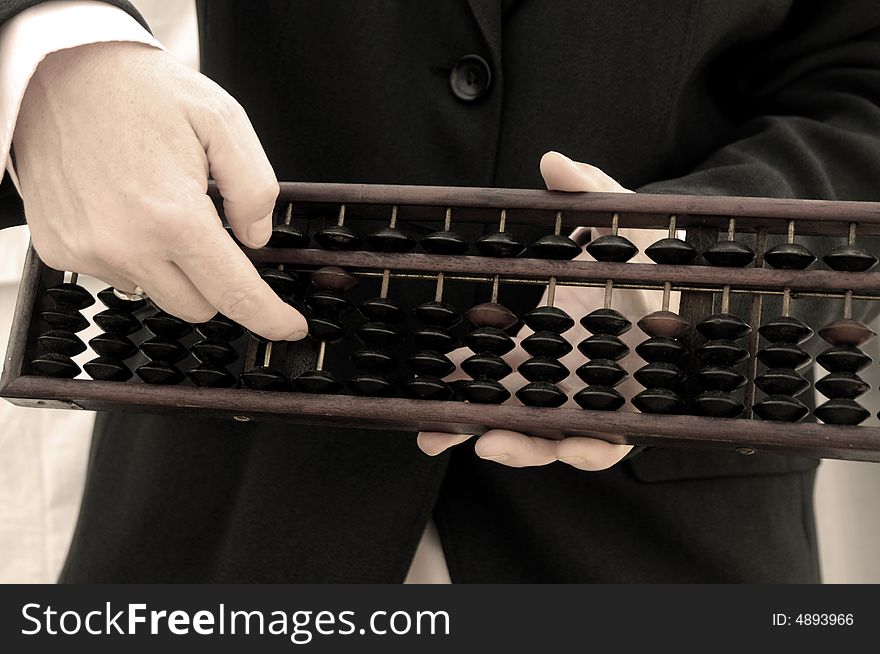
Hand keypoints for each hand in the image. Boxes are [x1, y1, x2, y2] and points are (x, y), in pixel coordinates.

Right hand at [13, 42, 305, 339]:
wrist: (56, 70)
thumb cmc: (138, 90)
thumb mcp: (222, 120)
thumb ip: (254, 187)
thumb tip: (256, 238)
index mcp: (173, 217)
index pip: (234, 292)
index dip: (269, 317)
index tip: (289, 327)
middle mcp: (126, 245)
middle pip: (198, 306)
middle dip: (217, 281)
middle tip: (211, 230)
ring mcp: (87, 252)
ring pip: (156, 294)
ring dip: (173, 268)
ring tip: (160, 208)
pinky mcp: (59, 250)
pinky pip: (116, 275)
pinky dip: (132, 255)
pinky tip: (126, 210)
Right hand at [418, 151, 664, 469]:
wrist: (707, 278)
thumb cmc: (654, 255)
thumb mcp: (621, 221)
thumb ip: (590, 192)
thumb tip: (553, 160)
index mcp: (550, 337)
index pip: (495, 366)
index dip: (463, 381)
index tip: (425, 393)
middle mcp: (568, 376)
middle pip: (511, 411)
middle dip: (470, 425)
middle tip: (434, 433)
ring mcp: (601, 399)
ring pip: (550, 437)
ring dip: (517, 446)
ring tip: (491, 444)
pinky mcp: (642, 414)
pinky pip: (611, 442)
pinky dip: (590, 449)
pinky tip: (576, 448)